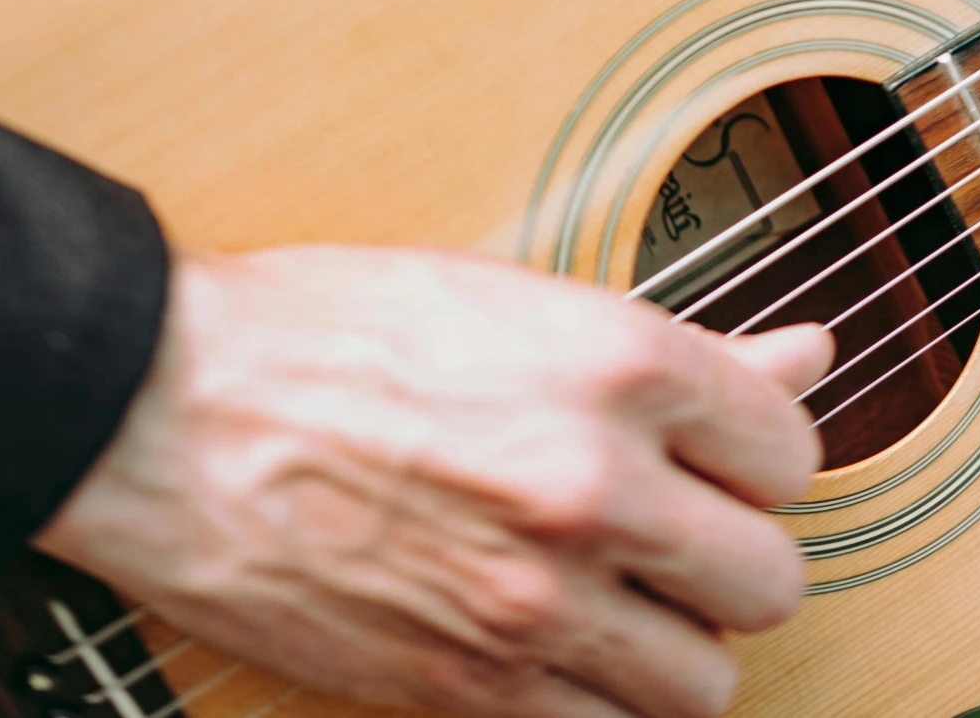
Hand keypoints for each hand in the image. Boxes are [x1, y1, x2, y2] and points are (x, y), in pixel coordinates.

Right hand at [38, 247, 830, 716]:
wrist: (175, 410)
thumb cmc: (329, 332)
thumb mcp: (518, 301)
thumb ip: (682, 350)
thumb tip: (803, 354)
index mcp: (617, 364)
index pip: (791, 449)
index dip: (760, 455)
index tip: (722, 457)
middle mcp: (595, 485)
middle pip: (770, 576)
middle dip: (732, 554)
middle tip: (675, 529)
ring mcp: (535, 600)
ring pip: (707, 679)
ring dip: (676, 641)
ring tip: (620, 594)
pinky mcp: (468, 690)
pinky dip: (599, 703)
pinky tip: (559, 647)